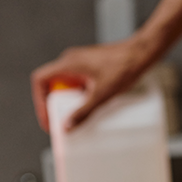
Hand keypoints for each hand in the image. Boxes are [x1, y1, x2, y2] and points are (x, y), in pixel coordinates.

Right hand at [30, 40, 151, 132]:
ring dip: (66, 102)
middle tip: (59, 123)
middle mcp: (70, 61)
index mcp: (68, 63)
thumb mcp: (102, 95)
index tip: (48, 118)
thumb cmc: (124, 67)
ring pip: (64, 85)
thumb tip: (67, 127)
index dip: (39, 101)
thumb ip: (83, 112)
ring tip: (74, 118)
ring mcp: (80, 63)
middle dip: (53, 106)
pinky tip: (88, 107)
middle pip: (50, 85)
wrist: (142, 53)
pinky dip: (77, 96)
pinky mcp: (90, 67)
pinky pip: (76, 83)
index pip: (40, 80)